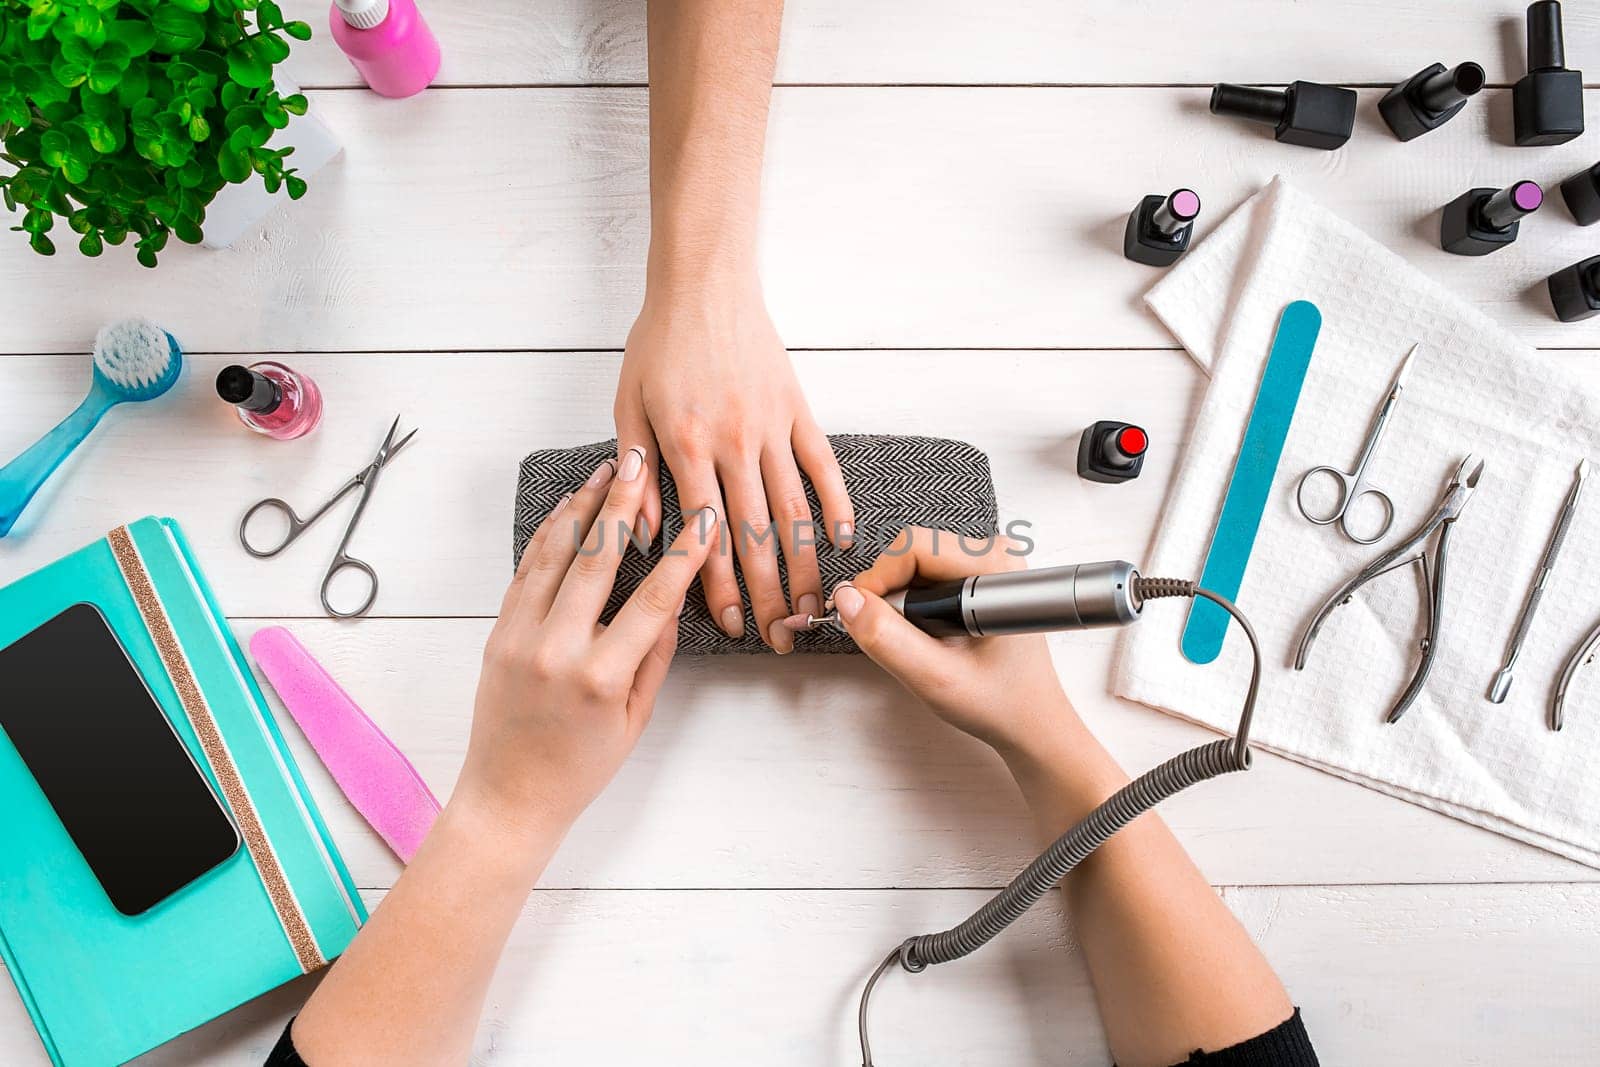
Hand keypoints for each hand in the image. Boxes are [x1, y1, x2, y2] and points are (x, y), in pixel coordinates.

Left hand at [458, 445, 716, 833]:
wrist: (508, 797)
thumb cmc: (579, 769)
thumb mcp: (635, 720)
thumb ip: (654, 658)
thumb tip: (672, 601)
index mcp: (601, 678)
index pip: (653, 600)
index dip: (685, 555)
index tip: (706, 519)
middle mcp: (557, 650)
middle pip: (598, 559)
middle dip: (624, 505)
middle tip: (643, 461)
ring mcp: (521, 637)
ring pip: (555, 555)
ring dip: (583, 508)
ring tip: (606, 471)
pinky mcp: (498, 633)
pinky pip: (526, 571)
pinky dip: (548, 536)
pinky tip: (569, 510)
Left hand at [615, 276, 853, 652]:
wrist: (704, 281)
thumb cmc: (660, 341)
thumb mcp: (628, 405)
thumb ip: (638, 472)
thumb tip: (648, 533)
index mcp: (685, 446)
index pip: (705, 534)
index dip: (717, 586)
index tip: (728, 624)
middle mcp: (733, 442)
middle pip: (755, 535)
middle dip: (767, 594)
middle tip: (779, 635)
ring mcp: (771, 426)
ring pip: (793, 510)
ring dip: (803, 564)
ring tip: (812, 606)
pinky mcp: (798, 409)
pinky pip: (822, 465)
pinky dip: (837, 503)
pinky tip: (844, 540)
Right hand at [832, 527, 1077, 759]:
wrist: (1030, 720)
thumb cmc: (999, 701)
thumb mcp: (934, 679)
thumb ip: (887, 638)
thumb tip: (848, 601)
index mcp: (995, 571)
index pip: (915, 547)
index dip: (879, 579)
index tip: (862, 615)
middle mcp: (997, 556)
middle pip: (914, 549)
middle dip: (889, 590)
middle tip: (890, 635)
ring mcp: (990, 564)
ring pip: (917, 561)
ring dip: (902, 599)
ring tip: (916, 640)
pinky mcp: (980, 577)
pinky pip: (929, 574)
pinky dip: (915, 602)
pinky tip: (928, 632)